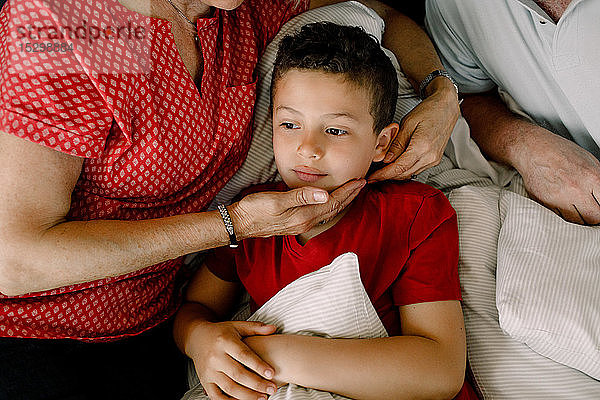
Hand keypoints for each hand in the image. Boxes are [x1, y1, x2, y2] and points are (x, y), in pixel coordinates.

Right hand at [188, 321, 277, 399]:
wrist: (196, 338)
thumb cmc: (221, 332)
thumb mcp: (236, 326)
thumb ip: (255, 328)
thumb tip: (273, 328)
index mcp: (225, 341)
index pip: (243, 355)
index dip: (258, 365)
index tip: (272, 373)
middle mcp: (215, 357)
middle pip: (238, 374)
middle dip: (256, 384)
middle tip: (272, 389)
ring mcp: (209, 371)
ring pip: (229, 387)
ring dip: (247, 395)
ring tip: (262, 398)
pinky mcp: (204, 381)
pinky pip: (217, 396)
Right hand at [230, 179, 365, 238]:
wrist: (239, 223)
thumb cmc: (255, 210)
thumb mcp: (276, 200)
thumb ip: (301, 197)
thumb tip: (325, 194)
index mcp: (303, 216)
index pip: (332, 202)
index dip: (347, 191)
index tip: (359, 180)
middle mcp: (305, 222)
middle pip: (334, 209)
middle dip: (349, 196)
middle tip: (361, 183)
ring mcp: (300, 225)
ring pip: (328, 213)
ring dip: (342, 202)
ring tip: (351, 192)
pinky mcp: (295, 224)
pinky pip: (320, 215)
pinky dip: (330, 206)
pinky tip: (330, 202)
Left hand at [368, 78, 458, 181]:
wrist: (446, 108)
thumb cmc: (429, 111)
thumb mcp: (408, 124)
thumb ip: (397, 144)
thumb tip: (386, 159)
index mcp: (422, 146)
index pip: (399, 167)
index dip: (383, 174)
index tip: (373, 177)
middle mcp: (430, 156)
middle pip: (404, 174)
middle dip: (387, 176)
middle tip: (373, 176)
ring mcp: (434, 159)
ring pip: (410, 173)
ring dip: (396, 174)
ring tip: (382, 170)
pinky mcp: (434, 159)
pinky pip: (417, 169)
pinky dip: (405, 169)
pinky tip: (396, 165)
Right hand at [517, 133, 599, 224]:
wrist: (534, 150)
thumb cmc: (560, 153)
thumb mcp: (590, 162)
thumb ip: (599, 182)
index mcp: (592, 178)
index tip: (599, 209)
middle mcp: (576, 190)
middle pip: (593, 217)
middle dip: (594, 216)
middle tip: (592, 211)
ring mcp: (560, 198)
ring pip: (577, 221)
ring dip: (580, 217)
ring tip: (579, 208)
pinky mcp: (545, 203)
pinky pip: (560, 218)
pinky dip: (564, 215)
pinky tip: (565, 206)